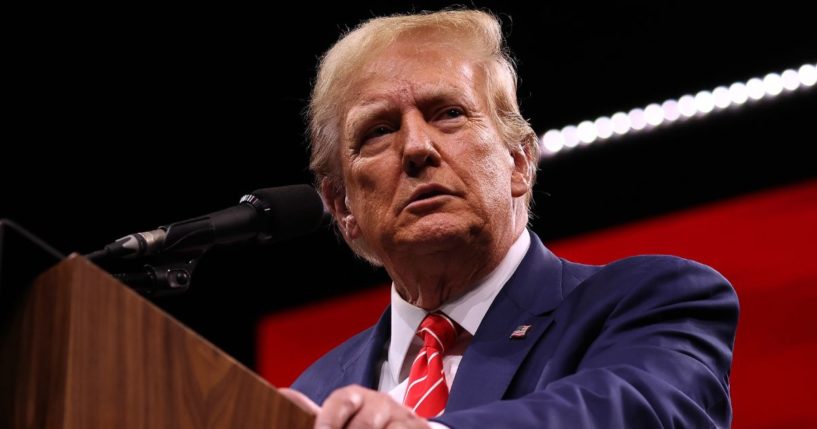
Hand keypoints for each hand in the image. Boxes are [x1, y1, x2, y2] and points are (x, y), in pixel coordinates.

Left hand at [279, 385, 431, 428]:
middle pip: (365, 424)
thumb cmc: (364, 424)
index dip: (329, 421)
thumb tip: (284, 393)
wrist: (405, 426)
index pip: (341, 402)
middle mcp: (380, 403)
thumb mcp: (339, 416)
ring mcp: (402, 418)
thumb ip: (312, 411)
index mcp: (355, 397)